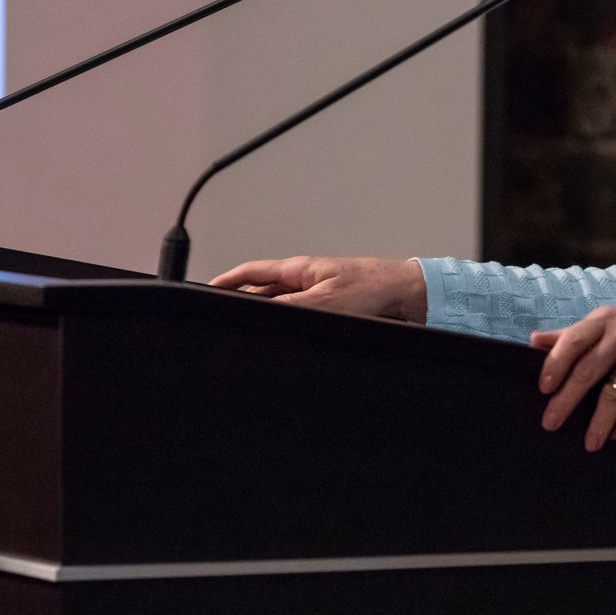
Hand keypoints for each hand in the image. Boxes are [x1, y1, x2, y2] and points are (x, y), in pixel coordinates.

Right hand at [208, 256, 427, 321]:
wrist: (409, 297)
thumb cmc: (376, 285)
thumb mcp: (326, 299)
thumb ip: (290, 307)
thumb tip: (260, 315)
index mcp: (299, 269)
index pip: (252, 273)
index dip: (226, 282)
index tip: (206, 291)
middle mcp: (306, 283)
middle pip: (263, 296)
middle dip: (244, 308)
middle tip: (226, 323)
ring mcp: (319, 299)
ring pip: (283, 313)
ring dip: (271, 323)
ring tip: (257, 338)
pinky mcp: (333, 316)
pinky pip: (304, 324)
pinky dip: (293, 333)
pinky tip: (291, 345)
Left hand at [530, 305, 615, 450]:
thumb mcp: (612, 321)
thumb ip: (574, 333)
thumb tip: (534, 340)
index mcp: (606, 319)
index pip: (573, 341)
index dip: (555, 364)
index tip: (543, 388)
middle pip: (588, 370)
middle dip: (567, 400)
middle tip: (550, 423)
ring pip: (614, 392)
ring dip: (599, 421)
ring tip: (589, 443)